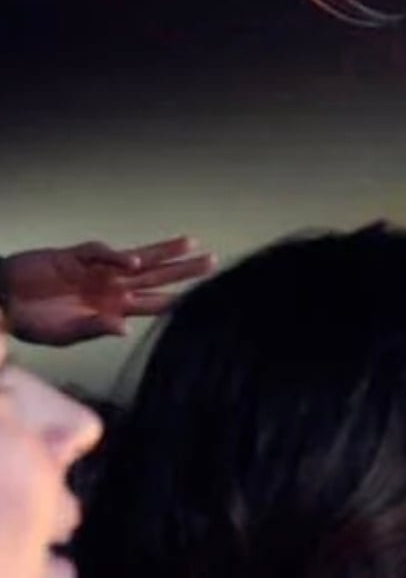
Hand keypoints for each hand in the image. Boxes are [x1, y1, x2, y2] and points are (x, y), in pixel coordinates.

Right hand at [0, 236, 213, 345]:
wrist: (1, 302)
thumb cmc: (31, 322)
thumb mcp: (63, 334)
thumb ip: (93, 329)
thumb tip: (123, 329)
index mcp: (111, 311)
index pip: (152, 305)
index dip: (176, 300)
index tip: (203, 298)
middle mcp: (110, 290)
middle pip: (156, 278)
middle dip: (183, 270)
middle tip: (212, 261)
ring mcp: (96, 272)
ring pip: (139, 260)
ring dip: (164, 252)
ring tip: (190, 244)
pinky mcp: (75, 256)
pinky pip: (102, 253)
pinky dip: (118, 256)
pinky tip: (134, 261)